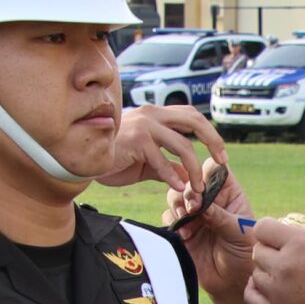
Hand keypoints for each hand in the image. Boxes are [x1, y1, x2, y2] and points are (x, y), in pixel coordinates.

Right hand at [92, 104, 228, 188]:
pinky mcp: (136, 140)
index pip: (190, 116)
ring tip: (196, 188)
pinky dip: (172, 177)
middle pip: (194, 120)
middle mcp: (152, 114)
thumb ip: (167, 166)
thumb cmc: (113, 159)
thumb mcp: (146, 163)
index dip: (209, 133)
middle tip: (222, 161)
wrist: (82, 160)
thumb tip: (187, 177)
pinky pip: (162, 160)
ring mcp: (144, 125)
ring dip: (194, 170)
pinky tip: (176, 189)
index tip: (221, 154)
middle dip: (213, 140)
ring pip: (182, 146)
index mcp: (155, 115)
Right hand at [163, 160, 257, 301]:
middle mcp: (210, 200)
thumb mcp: (239, 233)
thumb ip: (221, 216)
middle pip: (190, 179)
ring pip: (176, 194)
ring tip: (186, 217)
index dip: (207, 172)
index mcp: (230, 194)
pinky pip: (168, 216)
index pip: (215, 170)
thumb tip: (201, 202)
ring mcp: (194, 214)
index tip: (205, 185)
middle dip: (189, 190)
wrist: (232, 284)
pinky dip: (173, 221)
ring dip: (178, 203)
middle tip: (193, 206)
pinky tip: (184, 234)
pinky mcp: (181, 229)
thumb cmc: (245, 256)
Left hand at [242, 220, 304, 303]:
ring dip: (266, 273)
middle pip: (257, 251)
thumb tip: (284, 229)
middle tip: (285, 259)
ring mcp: (280, 288)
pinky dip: (254, 291)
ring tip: (284, 276)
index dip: (269, 232)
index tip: (278, 238)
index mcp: (300, 242)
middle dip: (269, 252)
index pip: (262, 228)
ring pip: (255, 273)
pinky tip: (266, 287)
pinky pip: (250, 297)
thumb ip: (304, 234)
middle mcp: (286, 264)